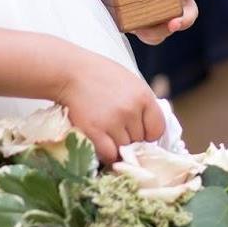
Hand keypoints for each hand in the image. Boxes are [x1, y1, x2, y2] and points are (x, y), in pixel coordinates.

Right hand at [55, 50, 166, 164]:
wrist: (70, 72)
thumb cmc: (100, 75)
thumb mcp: (130, 82)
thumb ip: (142, 105)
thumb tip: (149, 133)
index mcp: (143, 96)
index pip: (157, 129)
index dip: (148, 133)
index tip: (139, 130)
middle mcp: (131, 110)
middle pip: (140, 141)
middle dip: (129, 136)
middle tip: (115, 124)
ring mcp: (113, 121)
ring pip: (124, 149)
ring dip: (116, 144)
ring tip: (105, 129)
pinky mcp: (94, 131)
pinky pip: (109, 154)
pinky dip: (106, 153)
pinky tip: (100, 142)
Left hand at [109, 0, 199, 45]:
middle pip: (191, 11)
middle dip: (186, 19)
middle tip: (174, 23)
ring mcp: (164, 14)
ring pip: (172, 27)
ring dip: (162, 30)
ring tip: (146, 29)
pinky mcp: (152, 28)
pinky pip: (155, 37)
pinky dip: (148, 35)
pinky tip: (137, 30)